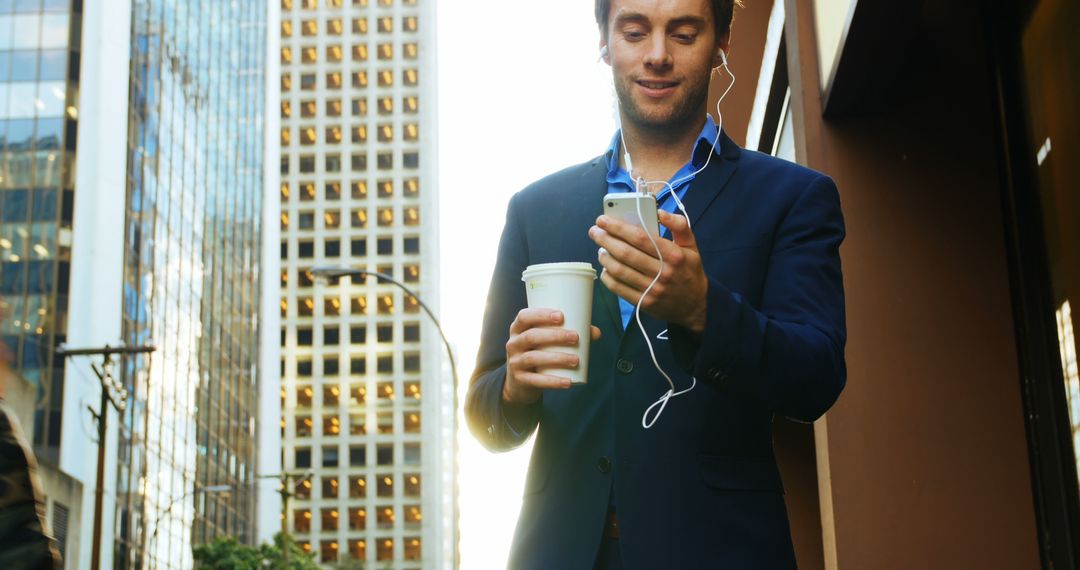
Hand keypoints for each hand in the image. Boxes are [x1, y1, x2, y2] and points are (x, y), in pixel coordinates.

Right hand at [503, 308, 601, 404]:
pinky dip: (553, 381)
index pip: (524, 317)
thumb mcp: (546, 342)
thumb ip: (569, 334)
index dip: (541, 315)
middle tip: (575, 337)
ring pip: (533, 358)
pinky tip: (568, 382)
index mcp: (518, 329)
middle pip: (531, 336)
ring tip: (576, 360)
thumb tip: (595, 332)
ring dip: (557, 358)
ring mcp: (514, 362)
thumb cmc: (538, 352)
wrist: (520, 382)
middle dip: (554, 336)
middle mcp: (513, 344)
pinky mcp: (519, 380)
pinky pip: (536, 381)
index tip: (561, 316)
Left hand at [589, 210, 707, 332]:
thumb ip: (679, 226)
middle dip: (605, 239)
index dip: (618, 227)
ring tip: (600, 248)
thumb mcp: (691, 246)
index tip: (604, 219)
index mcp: (673, 255)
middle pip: (626, 253)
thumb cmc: (689, 271)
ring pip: (619, 271)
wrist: (695, 306)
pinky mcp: (643, 303)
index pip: (640, 238)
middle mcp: (663, 272)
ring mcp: (652, 289)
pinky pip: (619, 288)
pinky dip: (608, 276)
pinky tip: (606, 267)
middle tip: (594, 231)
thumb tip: (661, 213)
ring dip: (605, 257)